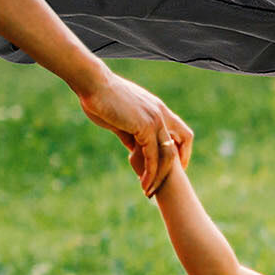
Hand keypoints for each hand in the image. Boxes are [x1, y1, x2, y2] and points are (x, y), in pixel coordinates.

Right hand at [79, 70, 192, 194]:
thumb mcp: (120, 119)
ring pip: (168, 154)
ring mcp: (155, 119)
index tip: (173, 166)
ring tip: (149, 191)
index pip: (180, 131)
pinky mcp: (145, 126)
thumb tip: (133, 148)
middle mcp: (161, 113)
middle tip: (165, 184)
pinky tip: (143, 183)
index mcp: (157, 108)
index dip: (181, 149)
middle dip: (177, 166)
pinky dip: (150, 172)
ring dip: (160, 176)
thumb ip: (130, 133)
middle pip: (182, 142)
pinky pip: (152, 156)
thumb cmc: (101, 98)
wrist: (93, 83)